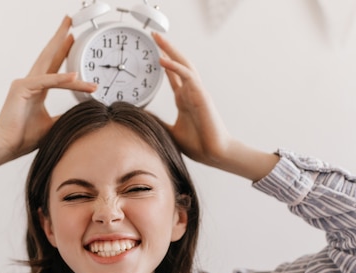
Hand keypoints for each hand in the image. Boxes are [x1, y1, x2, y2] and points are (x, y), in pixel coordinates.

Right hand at [0, 17, 96, 172]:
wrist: (6, 147)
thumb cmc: (23, 137)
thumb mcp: (53, 124)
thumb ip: (65, 115)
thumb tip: (82, 113)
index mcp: (36, 89)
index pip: (53, 66)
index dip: (63, 52)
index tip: (73, 39)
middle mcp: (30, 83)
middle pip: (48, 56)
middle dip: (60, 38)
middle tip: (69, 21)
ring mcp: (24, 84)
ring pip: (50, 67)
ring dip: (61, 50)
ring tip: (73, 35)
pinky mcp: (21, 89)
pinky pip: (46, 83)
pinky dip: (60, 80)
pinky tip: (74, 77)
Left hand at [153, 32, 278, 180]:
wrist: (214, 153)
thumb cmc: (198, 144)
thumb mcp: (170, 132)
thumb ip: (158, 122)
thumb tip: (141, 118)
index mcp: (184, 100)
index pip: (172, 76)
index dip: (164, 63)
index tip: (153, 52)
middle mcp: (190, 92)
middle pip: (177, 64)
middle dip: (166, 49)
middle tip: (153, 36)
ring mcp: (196, 92)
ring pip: (183, 64)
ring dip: (170, 50)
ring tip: (157, 38)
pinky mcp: (201, 95)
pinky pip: (187, 75)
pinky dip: (175, 66)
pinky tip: (162, 59)